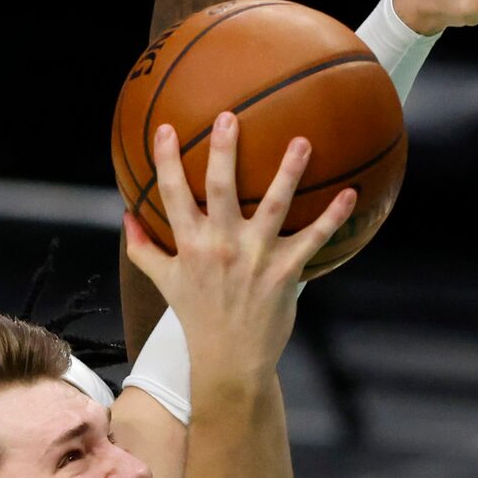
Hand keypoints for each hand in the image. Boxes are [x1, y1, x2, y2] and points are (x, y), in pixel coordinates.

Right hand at [121, 113, 355, 386]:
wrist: (230, 360)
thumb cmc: (198, 317)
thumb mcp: (165, 282)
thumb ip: (143, 247)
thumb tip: (126, 215)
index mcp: (190, 245)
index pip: (172, 195)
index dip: (167, 160)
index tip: (165, 128)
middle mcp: (222, 246)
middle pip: (221, 189)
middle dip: (225, 151)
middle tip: (230, 116)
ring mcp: (256, 258)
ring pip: (274, 205)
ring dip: (288, 172)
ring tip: (301, 141)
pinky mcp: (286, 272)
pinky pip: (313, 238)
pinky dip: (333, 217)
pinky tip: (351, 193)